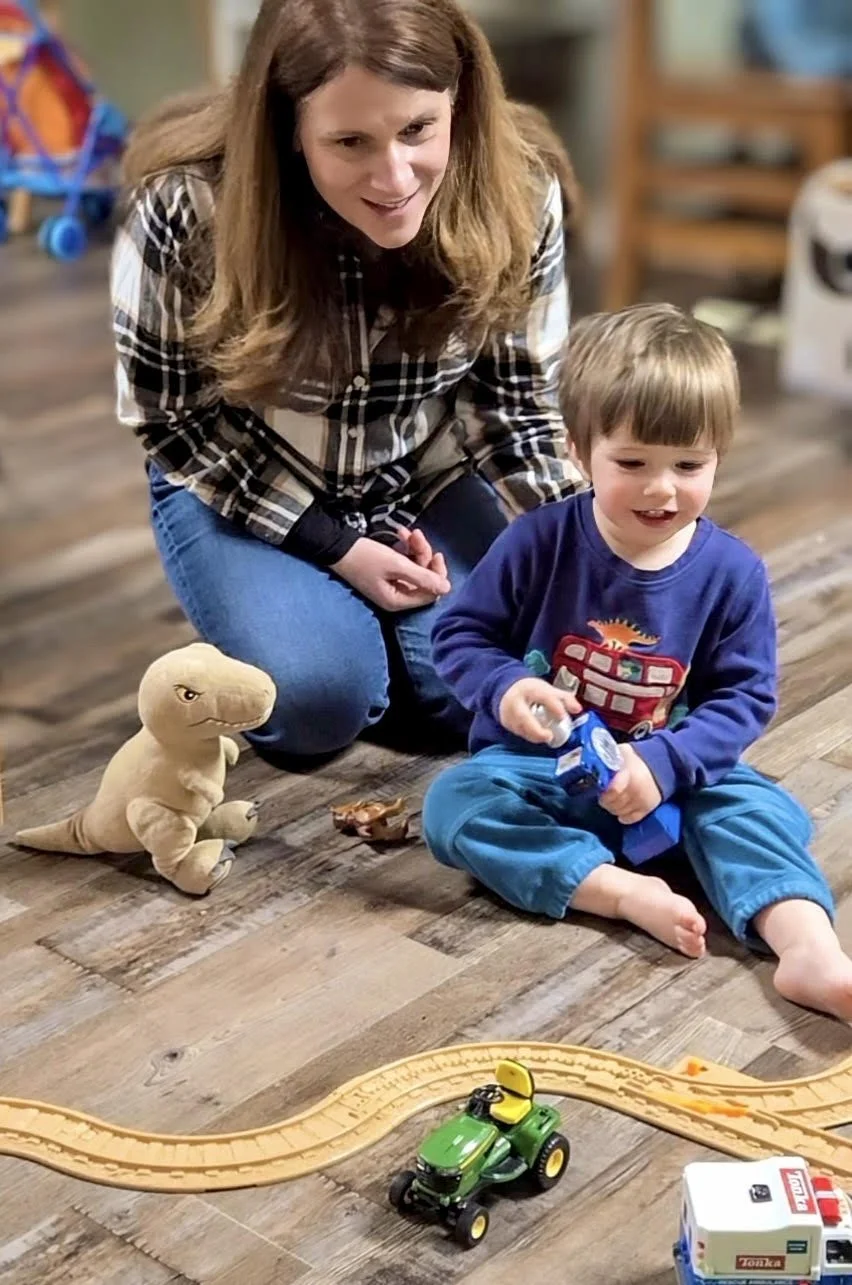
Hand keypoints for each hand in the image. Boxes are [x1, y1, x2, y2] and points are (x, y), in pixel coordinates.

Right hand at [331, 537, 450, 611]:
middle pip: (424, 579)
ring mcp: (392, 584)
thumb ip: (423, 576)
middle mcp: (396, 596)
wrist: (337, 546)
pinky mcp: (388, 573)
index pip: (430, 593)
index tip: (437, 553)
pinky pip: (405, 563)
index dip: (436, 574)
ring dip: (415, 548)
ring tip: (408, 532)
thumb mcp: (396, 564)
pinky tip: (401, 533)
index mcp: (398, 600)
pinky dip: (406, 548)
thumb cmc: (365, 557)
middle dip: (424, 556)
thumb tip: (448, 588)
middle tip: (418, 536)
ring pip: (416, 568)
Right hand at [498, 677, 580, 744]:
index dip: (554, 706)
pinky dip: (529, 736)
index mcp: (530, 689)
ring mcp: (509, 712)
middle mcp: (517, 700)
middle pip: (524, 717)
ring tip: (547, 736)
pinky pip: (518, 732)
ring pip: (520, 728)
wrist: (508, 690)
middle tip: (549, 736)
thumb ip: (565, 699)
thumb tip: (578, 709)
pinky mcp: (506, 722)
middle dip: (536, 730)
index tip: (562, 716)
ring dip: (534, 735)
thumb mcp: (549, 690)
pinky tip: (537, 736)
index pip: (542, 696)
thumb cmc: (531, 691)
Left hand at [599, 743, 661, 823]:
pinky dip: (623, 816)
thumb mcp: (620, 753)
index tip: (600, 789)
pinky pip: (630, 819)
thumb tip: (584, 762)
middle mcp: (636, 790)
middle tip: (604, 795)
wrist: (660, 765)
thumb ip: (605, 760)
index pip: (613, 791)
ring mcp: (642, 801)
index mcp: (629, 774)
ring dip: (613, 807)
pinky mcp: (647, 809)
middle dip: (605, 800)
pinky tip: (621, 809)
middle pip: (613, 804)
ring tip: (613, 799)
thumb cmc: (634, 760)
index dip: (604, 792)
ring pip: (619, 812)